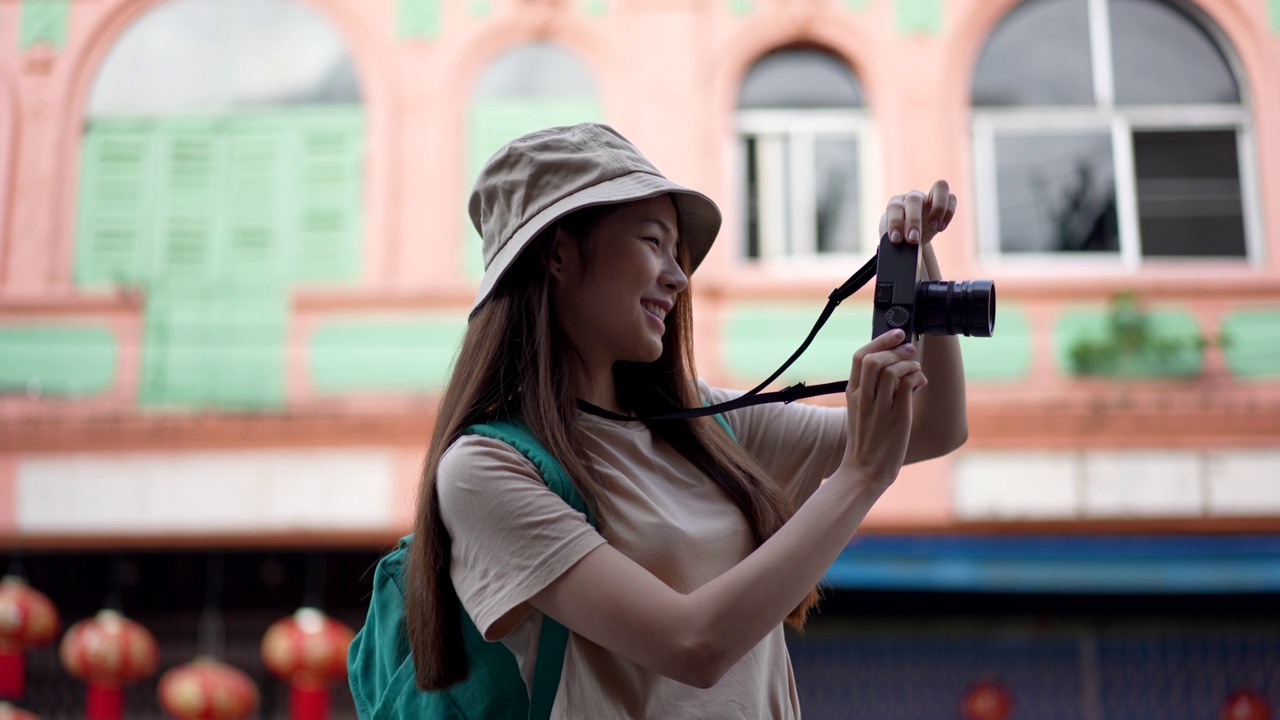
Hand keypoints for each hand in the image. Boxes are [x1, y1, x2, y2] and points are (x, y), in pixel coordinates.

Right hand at [842, 328, 926, 488]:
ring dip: (909, 363)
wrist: (864, 470)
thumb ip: (871, 390)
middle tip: (910, 349)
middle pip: (874, 359)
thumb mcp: (861, 412)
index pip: (859, 357)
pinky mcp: (897, 416)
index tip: (896, 333)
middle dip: (895, 348)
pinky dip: (917, 377)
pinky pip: (908, 385)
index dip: (880, 341)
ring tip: (916, 369)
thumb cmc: (866, 442)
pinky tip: (920, 384)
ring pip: (892, 370)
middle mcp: (864, 398)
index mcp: (852, 394)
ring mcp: (880, 407)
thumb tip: (891, 369)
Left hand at [879, 180, 956, 245]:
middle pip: (914, 200)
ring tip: (933, 228)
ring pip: (939, 187)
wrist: (908, 237)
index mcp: (896, 204)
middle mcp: (912, 197)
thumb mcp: (893, 240)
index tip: (896, 239)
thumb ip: (893, 243)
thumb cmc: (899, 237)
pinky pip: (952, 198)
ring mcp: (929, 198)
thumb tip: (892, 255)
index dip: (895, 222)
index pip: (895, 207)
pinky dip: (949, 212)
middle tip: (913, 239)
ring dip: (938, 209)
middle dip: (914, 221)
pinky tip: (941, 228)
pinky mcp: (943, 203)